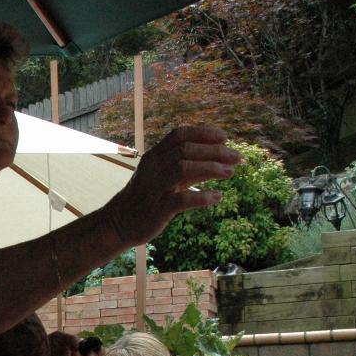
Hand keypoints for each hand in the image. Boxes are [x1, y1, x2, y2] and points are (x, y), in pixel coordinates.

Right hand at [106, 126, 239, 248]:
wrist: (118, 223)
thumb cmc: (145, 198)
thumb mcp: (162, 177)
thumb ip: (187, 167)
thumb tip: (220, 162)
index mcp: (153, 156)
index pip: (179, 135)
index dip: (203, 133)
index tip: (224, 137)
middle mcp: (153, 168)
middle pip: (186, 150)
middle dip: (215, 151)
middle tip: (236, 157)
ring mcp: (155, 187)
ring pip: (184, 169)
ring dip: (212, 168)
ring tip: (231, 172)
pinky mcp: (158, 208)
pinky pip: (183, 199)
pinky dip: (203, 197)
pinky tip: (218, 197)